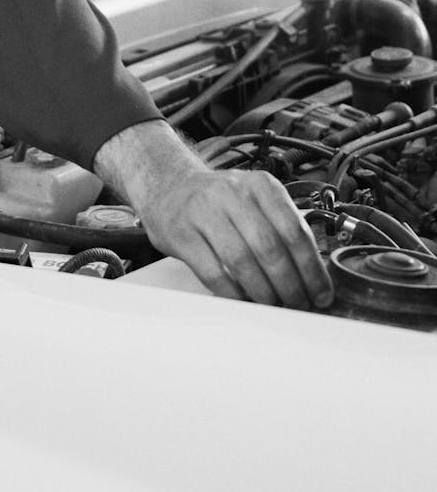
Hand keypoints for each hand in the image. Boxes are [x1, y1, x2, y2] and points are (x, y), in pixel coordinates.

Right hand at [143, 166, 333, 308]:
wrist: (169, 188)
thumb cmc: (221, 202)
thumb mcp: (255, 200)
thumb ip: (282, 228)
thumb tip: (314, 276)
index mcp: (260, 185)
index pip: (294, 230)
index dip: (311, 268)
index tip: (320, 294)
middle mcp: (233, 193)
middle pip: (270, 248)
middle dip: (290, 286)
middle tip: (298, 305)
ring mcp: (204, 212)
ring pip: (242, 262)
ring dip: (263, 293)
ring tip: (273, 306)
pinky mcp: (182, 234)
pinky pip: (213, 273)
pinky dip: (233, 293)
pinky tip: (243, 300)